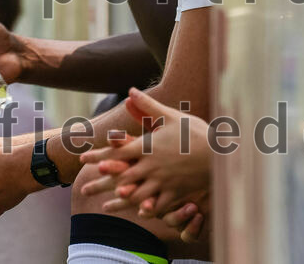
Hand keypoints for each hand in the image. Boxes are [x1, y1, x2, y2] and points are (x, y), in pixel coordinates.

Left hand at [79, 89, 211, 230]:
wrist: (220, 155)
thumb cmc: (195, 132)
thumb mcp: (170, 116)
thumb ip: (148, 106)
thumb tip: (131, 91)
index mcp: (148, 147)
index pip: (117, 152)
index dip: (98, 155)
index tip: (83, 159)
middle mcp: (151, 166)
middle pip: (120, 176)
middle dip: (101, 183)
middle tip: (84, 188)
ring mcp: (163, 182)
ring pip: (136, 194)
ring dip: (119, 201)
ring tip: (105, 206)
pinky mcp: (176, 193)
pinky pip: (157, 205)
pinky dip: (146, 209)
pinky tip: (138, 213)